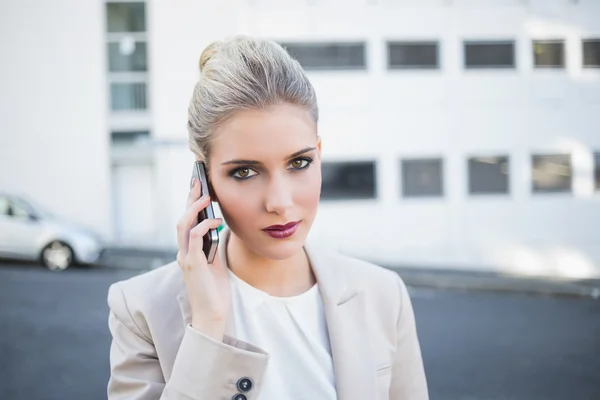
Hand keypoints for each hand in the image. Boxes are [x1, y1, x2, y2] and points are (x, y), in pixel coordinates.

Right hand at [176, 178, 229, 339]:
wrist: (212, 315)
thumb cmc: (215, 292)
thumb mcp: (215, 263)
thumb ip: (212, 246)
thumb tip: (219, 226)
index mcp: (188, 251)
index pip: (187, 222)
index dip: (191, 204)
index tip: (199, 186)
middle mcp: (183, 252)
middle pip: (182, 218)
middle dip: (189, 199)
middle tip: (198, 180)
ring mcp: (185, 258)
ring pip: (182, 224)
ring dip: (194, 208)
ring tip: (206, 196)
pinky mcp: (192, 264)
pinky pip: (194, 237)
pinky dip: (203, 225)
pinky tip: (216, 220)